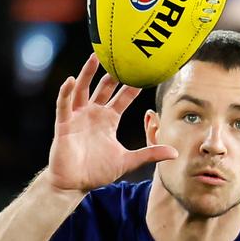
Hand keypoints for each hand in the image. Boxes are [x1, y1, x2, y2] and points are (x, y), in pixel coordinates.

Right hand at [47, 53, 177, 191]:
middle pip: (104, 88)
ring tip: (94, 56)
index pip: (123, 97)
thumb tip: (175, 153)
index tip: (143, 70)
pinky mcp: (64, 124)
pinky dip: (66, 92)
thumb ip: (150, 154)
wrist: (74, 185)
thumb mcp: (128, 161)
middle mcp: (94, 114)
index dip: (133, 85)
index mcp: (109, 120)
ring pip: (82, 89)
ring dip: (87, 73)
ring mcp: (78, 117)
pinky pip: (64, 105)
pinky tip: (70, 80)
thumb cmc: (97, 172)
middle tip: (122, 55)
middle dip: (112, 73)